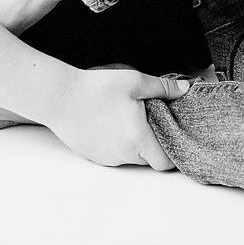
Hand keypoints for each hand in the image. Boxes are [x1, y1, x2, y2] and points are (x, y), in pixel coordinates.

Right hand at [43, 67, 192, 169]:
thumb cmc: (96, 88)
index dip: (172, 152)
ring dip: (134, 143)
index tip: (172, 136)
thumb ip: (164, 88)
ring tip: (126, 118)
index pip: (165, 163)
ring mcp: (106, 158)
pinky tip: (109, 123)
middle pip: (148, 159)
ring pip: (129, 157)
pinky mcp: (92, 156)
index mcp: (138, 139)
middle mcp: (123, 155)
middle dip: (153, 143)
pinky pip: (112, 154)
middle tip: (148, 120)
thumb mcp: (135, 81)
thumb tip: (184, 88)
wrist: (58, 97)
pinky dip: (116, 143)